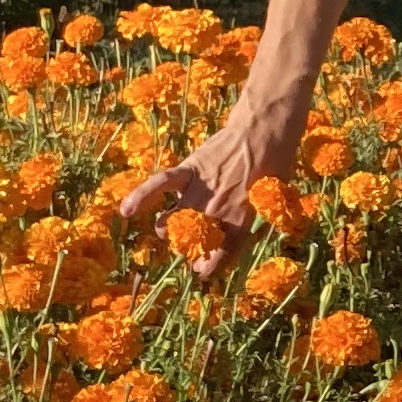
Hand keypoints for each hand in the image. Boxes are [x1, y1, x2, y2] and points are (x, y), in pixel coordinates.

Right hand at [116, 106, 299, 274]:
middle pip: (194, 243)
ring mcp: (200, 192)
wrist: (263, 131)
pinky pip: (159, 185)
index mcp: (241, 222)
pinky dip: (141, 195)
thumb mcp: (274, 201)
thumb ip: (258, 222)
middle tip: (191, 247)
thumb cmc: (275, 164)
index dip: (211, 266)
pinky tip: (126, 209)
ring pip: (174, 222)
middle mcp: (217, 211)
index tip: (203, 270)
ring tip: (168, 231)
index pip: (221, 254)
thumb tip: (247, 238)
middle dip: (190, 250)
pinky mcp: (188, 171)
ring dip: (168, 230)